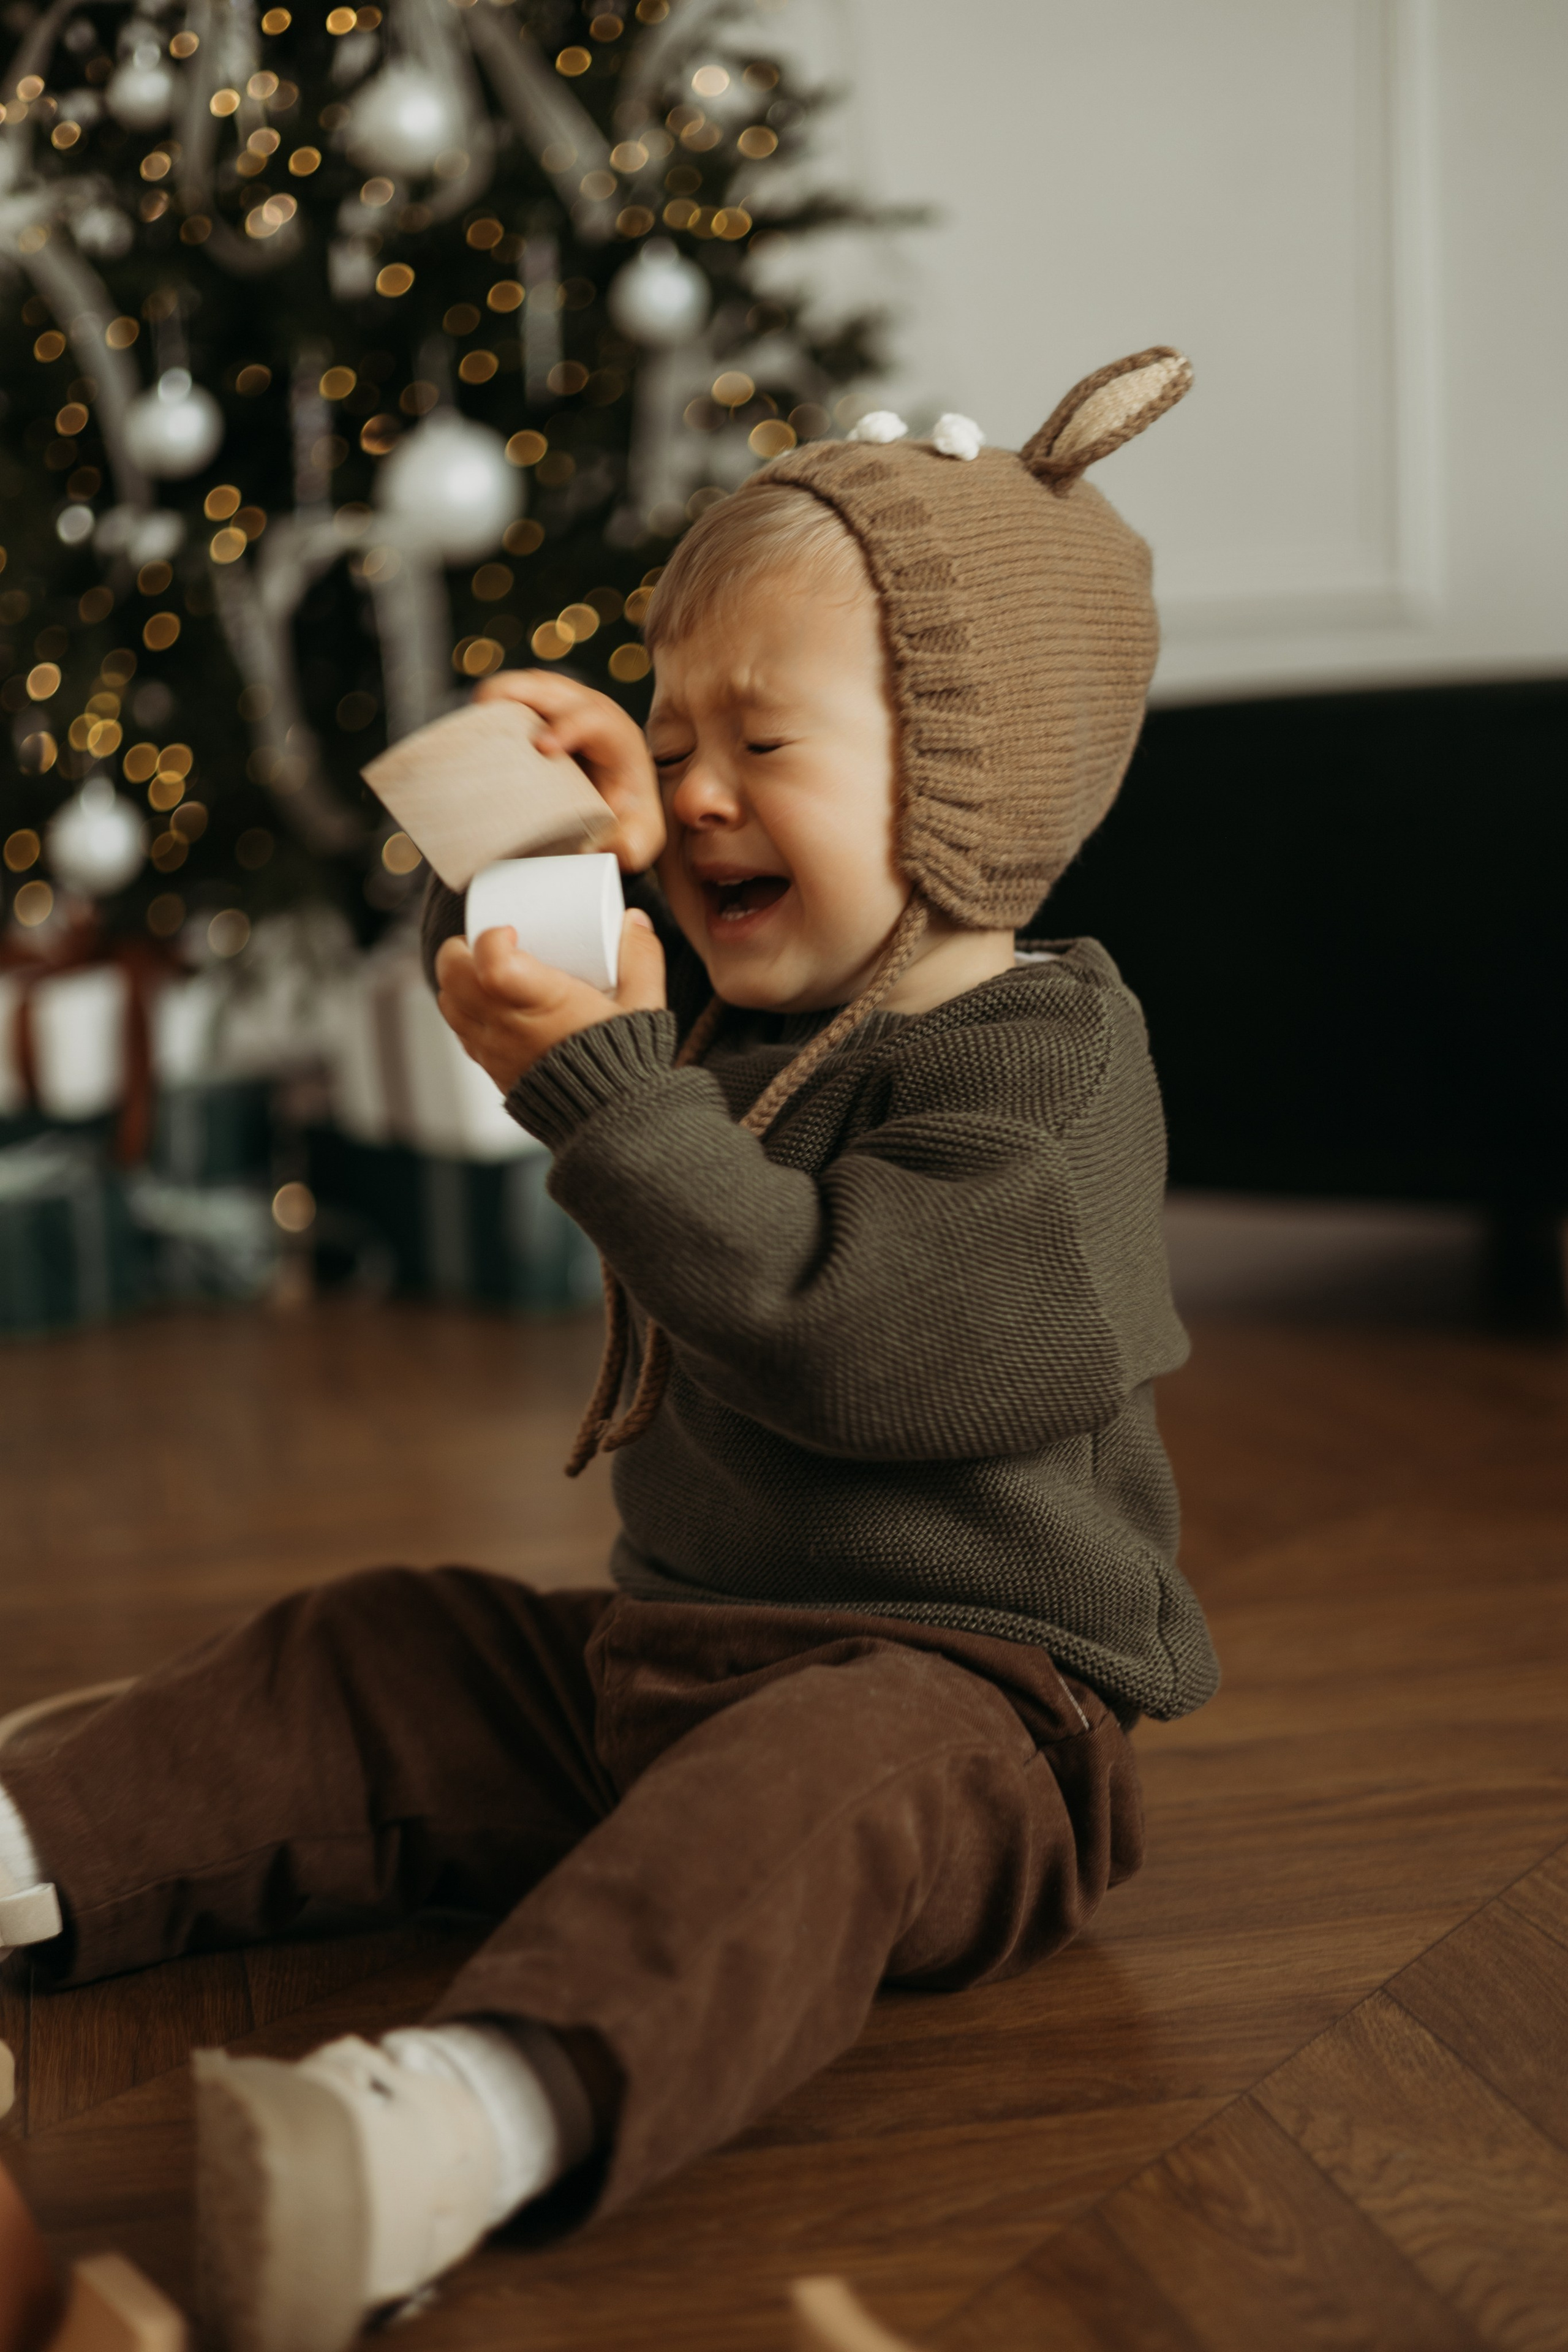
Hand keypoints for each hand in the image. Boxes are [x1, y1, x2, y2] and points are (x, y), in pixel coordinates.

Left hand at [435, 907, 666, 1093]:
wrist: (610, 1119)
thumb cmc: (626, 1062)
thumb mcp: (643, 1005)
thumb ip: (641, 958)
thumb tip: (634, 919)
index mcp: (542, 1004)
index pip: (491, 964)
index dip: (491, 937)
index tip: (512, 930)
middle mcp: (507, 1026)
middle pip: (452, 975)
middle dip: (463, 948)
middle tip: (492, 941)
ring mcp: (493, 1048)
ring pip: (448, 1001)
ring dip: (460, 979)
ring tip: (489, 970)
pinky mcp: (489, 1065)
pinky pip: (459, 1029)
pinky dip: (466, 1009)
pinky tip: (494, 1003)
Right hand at [473, 669, 664, 873]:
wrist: (621, 807)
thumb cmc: (629, 819)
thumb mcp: (640, 838)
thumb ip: (631, 846)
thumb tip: (606, 849)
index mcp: (619, 738)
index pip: (595, 719)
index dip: (568, 726)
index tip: (542, 746)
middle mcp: (592, 712)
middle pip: (553, 688)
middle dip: (518, 691)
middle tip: (485, 709)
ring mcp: (565, 708)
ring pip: (530, 685)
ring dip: (500, 692)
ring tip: (472, 712)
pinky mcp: (543, 712)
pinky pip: (516, 695)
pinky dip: (493, 702)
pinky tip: (472, 720)